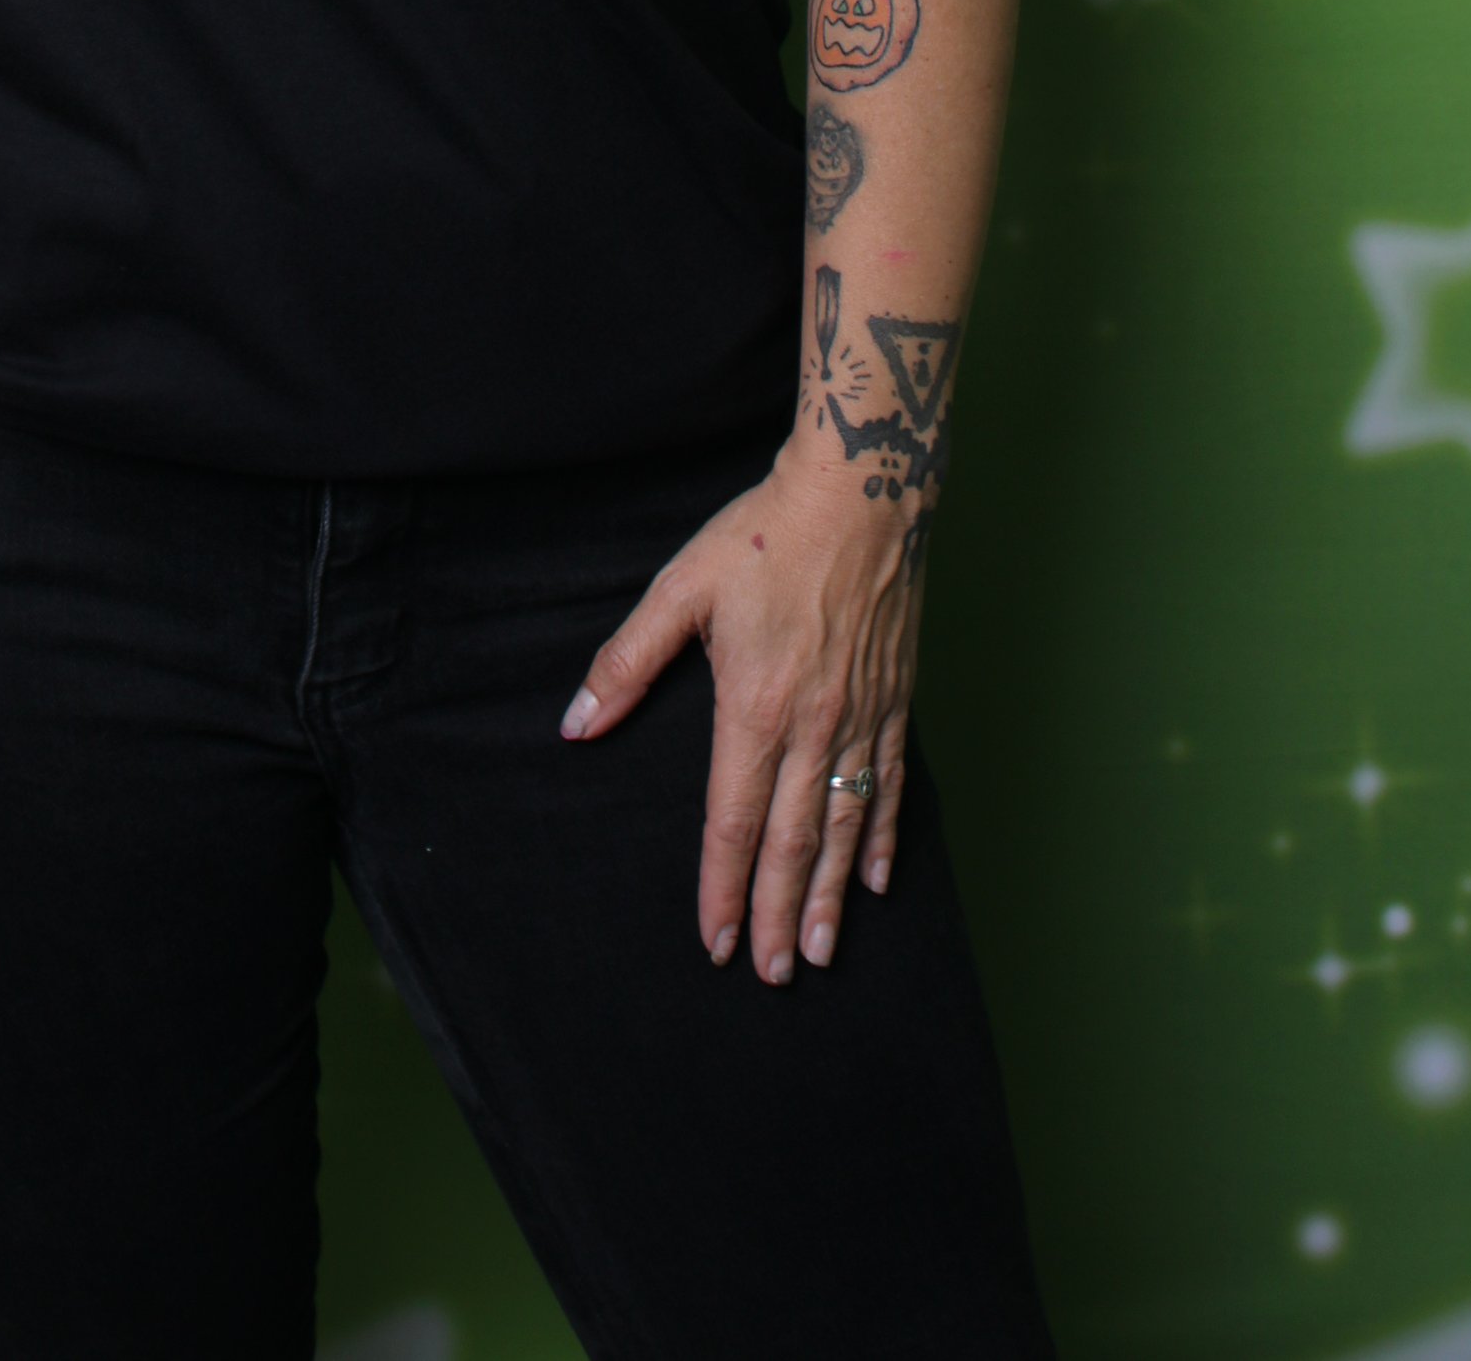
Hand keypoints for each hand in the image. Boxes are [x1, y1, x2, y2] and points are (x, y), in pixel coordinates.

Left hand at [559, 441, 923, 980]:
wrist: (861, 494)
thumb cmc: (764, 535)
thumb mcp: (681, 589)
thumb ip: (628, 661)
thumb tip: (576, 723)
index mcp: (752, 707)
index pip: (731, 821)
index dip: (720, 887)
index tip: (712, 940)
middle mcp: (811, 727)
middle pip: (792, 843)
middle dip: (776, 915)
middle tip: (773, 976)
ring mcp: (859, 718)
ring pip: (843, 828)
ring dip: (830, 896)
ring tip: (821, 952)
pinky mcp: (894, 702)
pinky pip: (887, 786)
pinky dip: (880, 837)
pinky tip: (875, 878)